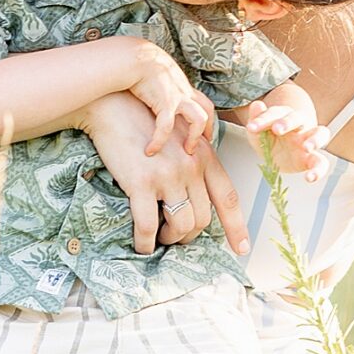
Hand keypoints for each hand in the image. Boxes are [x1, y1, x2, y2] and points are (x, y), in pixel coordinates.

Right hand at [81, 97, 247, 258]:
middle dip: (189, 235)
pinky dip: (145, 242)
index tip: (241, 248)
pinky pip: (149, 226)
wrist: (112, 105)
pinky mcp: (141, 183)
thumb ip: (190, 161)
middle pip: (202, 218)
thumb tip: (192, 195)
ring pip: (180, 225)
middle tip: (175, 237)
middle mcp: (191, 166)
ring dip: (169, 238)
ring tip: (159, 238)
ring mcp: (168, 175)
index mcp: (203, 155)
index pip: (228, 197)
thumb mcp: (177, 137)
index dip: (236, 226)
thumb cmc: (141, 122)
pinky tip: (141, 245)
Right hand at [129, 44, 216, 154]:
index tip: (201, 134)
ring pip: (198, 119)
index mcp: (181, 85)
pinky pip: (166, 126)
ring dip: (194, 137)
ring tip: (186, 151)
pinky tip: (150, 150)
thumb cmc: (137, 63)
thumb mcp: (154, 74)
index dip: (206, 119)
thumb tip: (149, 94)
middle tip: (199, 144)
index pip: (202, 102)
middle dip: (208, 129)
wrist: (134, 56)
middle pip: (207, 110)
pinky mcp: (165, 102)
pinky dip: (159, 140)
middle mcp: (184, 91)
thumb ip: (157, 85)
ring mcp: (177, 96)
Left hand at [241, 83, 328, 179]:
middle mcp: (299, 126)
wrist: (277, 156)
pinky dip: (319, 170)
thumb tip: (256, 104)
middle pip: (298, 117)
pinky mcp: (311, 159)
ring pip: (321, 133)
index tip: (252, 128)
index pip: (276, 113)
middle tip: (277, 129)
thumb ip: (257, 119)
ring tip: (307, 147)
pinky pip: (321, 162)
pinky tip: (310, 177)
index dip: (264, 118)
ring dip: (315, 139)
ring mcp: (307, 141)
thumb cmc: (269, 139)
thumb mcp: (257, 132)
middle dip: (288, 122)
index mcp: (283, 116)